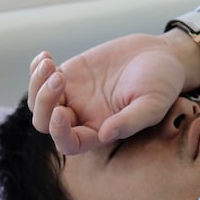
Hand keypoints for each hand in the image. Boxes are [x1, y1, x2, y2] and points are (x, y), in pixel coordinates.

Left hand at [28, 33, 195, 154]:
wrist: (161, 55)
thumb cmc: (162, 83)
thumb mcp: (153, 103)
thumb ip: (131, 121)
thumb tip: (105, 134)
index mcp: (99, 132)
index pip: (69, 143)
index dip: (59, 133)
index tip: (61, 110)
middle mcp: (81, 117)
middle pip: (45, 123)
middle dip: (44, 102)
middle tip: (59, 77)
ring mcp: (72, 96)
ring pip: (39, 102)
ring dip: (37, 84)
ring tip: (50, 63)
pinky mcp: (69, 74)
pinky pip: (42, 77)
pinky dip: (36, 68)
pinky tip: (45, 56)